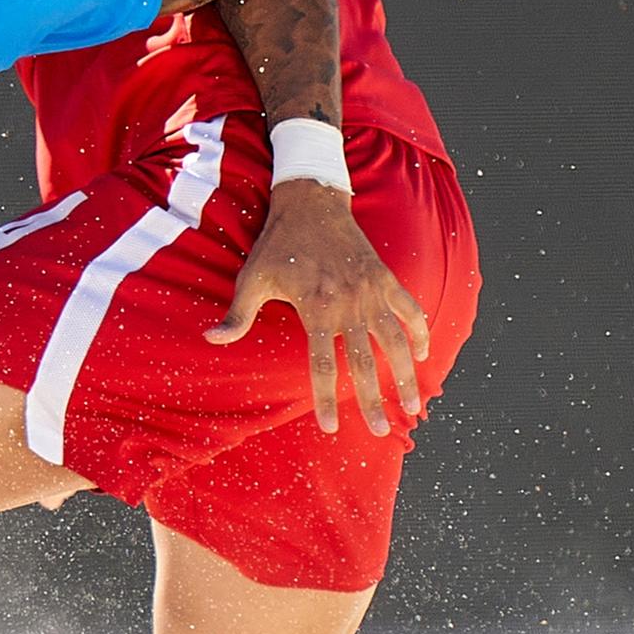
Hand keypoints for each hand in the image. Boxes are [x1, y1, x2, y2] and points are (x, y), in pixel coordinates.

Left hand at [210, 177, 432, 434]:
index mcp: (316, 309)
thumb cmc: (276, 245)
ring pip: (396, 342)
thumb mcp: (251, 279)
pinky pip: (410, 311)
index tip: (328, 427)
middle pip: (365, 363)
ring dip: (406, 376)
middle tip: (379, 431)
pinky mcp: (386, 278)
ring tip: (413, 405)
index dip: (325, 398)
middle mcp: (349, 304)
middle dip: (373, 400)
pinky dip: (420, 333)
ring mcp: (372, 291)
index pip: (323, 364)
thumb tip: (211, 339)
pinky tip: (422, 355)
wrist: (310, 203)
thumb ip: (237, 314)